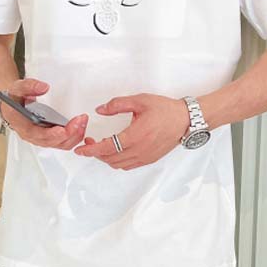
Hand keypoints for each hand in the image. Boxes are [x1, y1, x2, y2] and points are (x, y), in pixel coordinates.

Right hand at [0, 78, 88, 149]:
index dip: (51, 134)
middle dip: (69, 133)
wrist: (12, 105)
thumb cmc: (14, 100)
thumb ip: (29, 86)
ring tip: (83, 121)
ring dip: (74, 135)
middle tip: (80, 120)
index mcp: (23, 126)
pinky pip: (63, 142)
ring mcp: (42, 138)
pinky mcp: (49, 137)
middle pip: (53, 142)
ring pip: (60, 144)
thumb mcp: (17, 88)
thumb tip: (44, 87)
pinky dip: (74, 137)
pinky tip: (80, 127)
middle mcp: (33, 136)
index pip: (37, 135)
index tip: (62, 130)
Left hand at [73, 93, 189, 169]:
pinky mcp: (149, 159)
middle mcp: (140, 150)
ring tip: (101, 146)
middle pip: (110, 158)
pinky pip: (128, 165)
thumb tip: (100, 109)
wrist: (185, 120)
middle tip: (89, 142)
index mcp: (136, 135)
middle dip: (96, 153)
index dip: (91, 150)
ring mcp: (145, 157)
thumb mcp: (140, 100)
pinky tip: (115, 151)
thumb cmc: (165, 110)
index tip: (80, 149)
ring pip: (118, 164)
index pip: (107, 147)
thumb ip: (117, 104)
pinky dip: (117, 161)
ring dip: (106, 158)